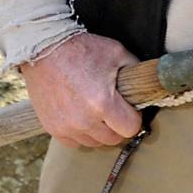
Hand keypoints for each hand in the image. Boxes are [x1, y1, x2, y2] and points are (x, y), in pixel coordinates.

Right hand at [20, 32, 141, 147]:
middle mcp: (84, 120)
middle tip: (116, 109)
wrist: (46, 49)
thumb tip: (146, 84)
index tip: (131, 108)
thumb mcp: (117, 53)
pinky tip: (83, 117)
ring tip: (98, 111)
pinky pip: (75, 143)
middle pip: (113, 139)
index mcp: (103, 103)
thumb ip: (134, 70)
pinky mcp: (53, 128)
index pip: (130, 128)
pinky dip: (82, 134)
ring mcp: (66, 127)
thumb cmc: (83, 49)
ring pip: (94, 143)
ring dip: (100, 131)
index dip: (134, 117)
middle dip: (119, 125)